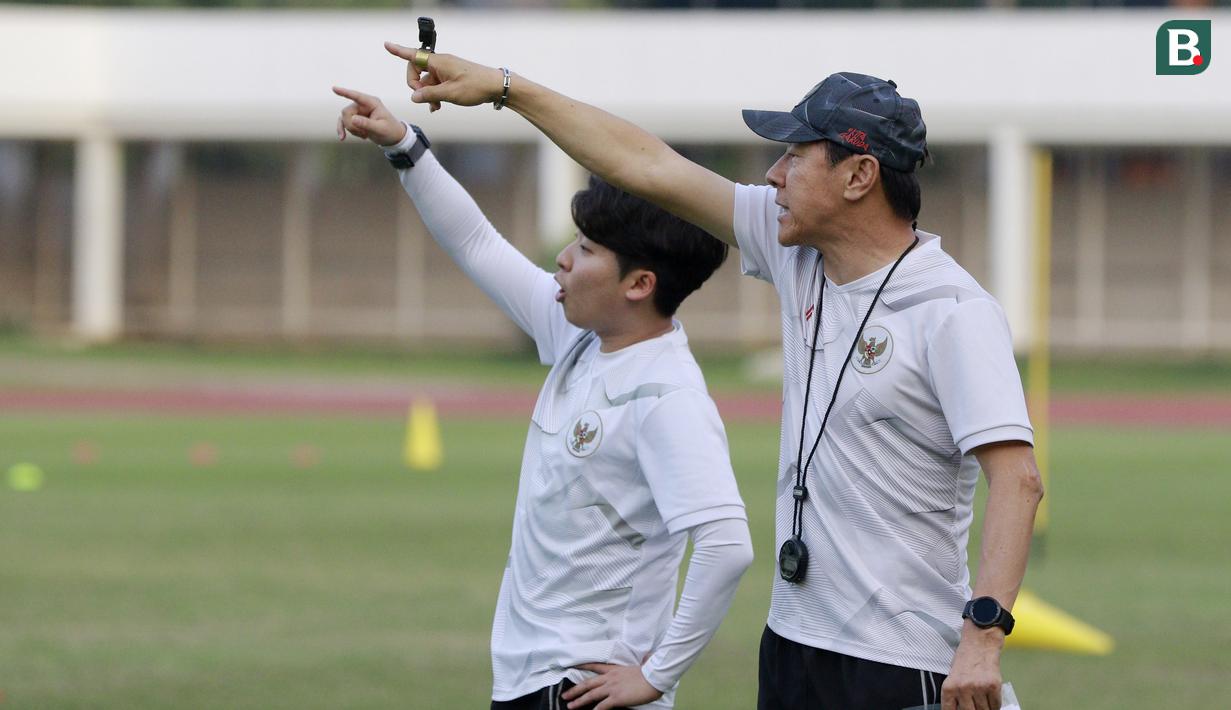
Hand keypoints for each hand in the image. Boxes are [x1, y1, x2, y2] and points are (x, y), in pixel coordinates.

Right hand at [331, 86, 406, 146]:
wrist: (392, 137)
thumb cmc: (390, 130)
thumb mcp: (380, 129)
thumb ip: (367, 124)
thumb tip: (353, 119)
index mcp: (372, 103)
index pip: (357, 96)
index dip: (345, 92)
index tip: (334, 88)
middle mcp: (363, 105)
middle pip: (346, 111)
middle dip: (351, 125)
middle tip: (363, 133)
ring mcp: (358, 111)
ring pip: (344, 118)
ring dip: (351, 129)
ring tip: (364, 135)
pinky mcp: (354, 118)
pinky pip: (343, 123)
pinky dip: (343, 130)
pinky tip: (342, 138)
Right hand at [384, 42, 505, 112]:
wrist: (495, 86)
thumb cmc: (475, 86)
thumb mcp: (450, 94)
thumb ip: (429, 95)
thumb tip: (413, 96)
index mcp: (438, 62)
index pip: (413, 55)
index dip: (398, 51)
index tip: (386, 45)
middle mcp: (440, 63)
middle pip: (417, 72)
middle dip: (416, 86)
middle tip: (424, 99)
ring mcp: (445, 70)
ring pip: (427, 82)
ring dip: (427, 95)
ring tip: (435, 107)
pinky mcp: (451, 77)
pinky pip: (436, 85)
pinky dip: (434, 95)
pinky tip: (437, 107)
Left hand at [561, 663, 662, 709]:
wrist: (655, 677)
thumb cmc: (651, 672)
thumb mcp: (642, 665)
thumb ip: (641, 662)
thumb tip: (647, 658)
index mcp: (615, 669)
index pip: (595, 666)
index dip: (583, 666)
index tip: (572, 666)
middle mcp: (610, 678)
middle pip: (588, 683)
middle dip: (575, 690)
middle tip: (565, 695)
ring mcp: (612, 688)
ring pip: (591, 695)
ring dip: (579, 701)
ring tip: (570, 706)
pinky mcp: (616, 698)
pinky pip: (602, 706)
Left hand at [941, 626, 1003, 709]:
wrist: (980, 643)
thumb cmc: (965, 660)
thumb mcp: (953, 677)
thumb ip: (955, 696)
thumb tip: (960, 709)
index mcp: (949, 687)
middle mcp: (963, 688)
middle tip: (975, 706)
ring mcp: (978, 687)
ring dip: (985, 708)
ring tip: (983, 701)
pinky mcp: (993, 686)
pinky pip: (996, 705)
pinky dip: (995, 705)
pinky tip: (991, 699)